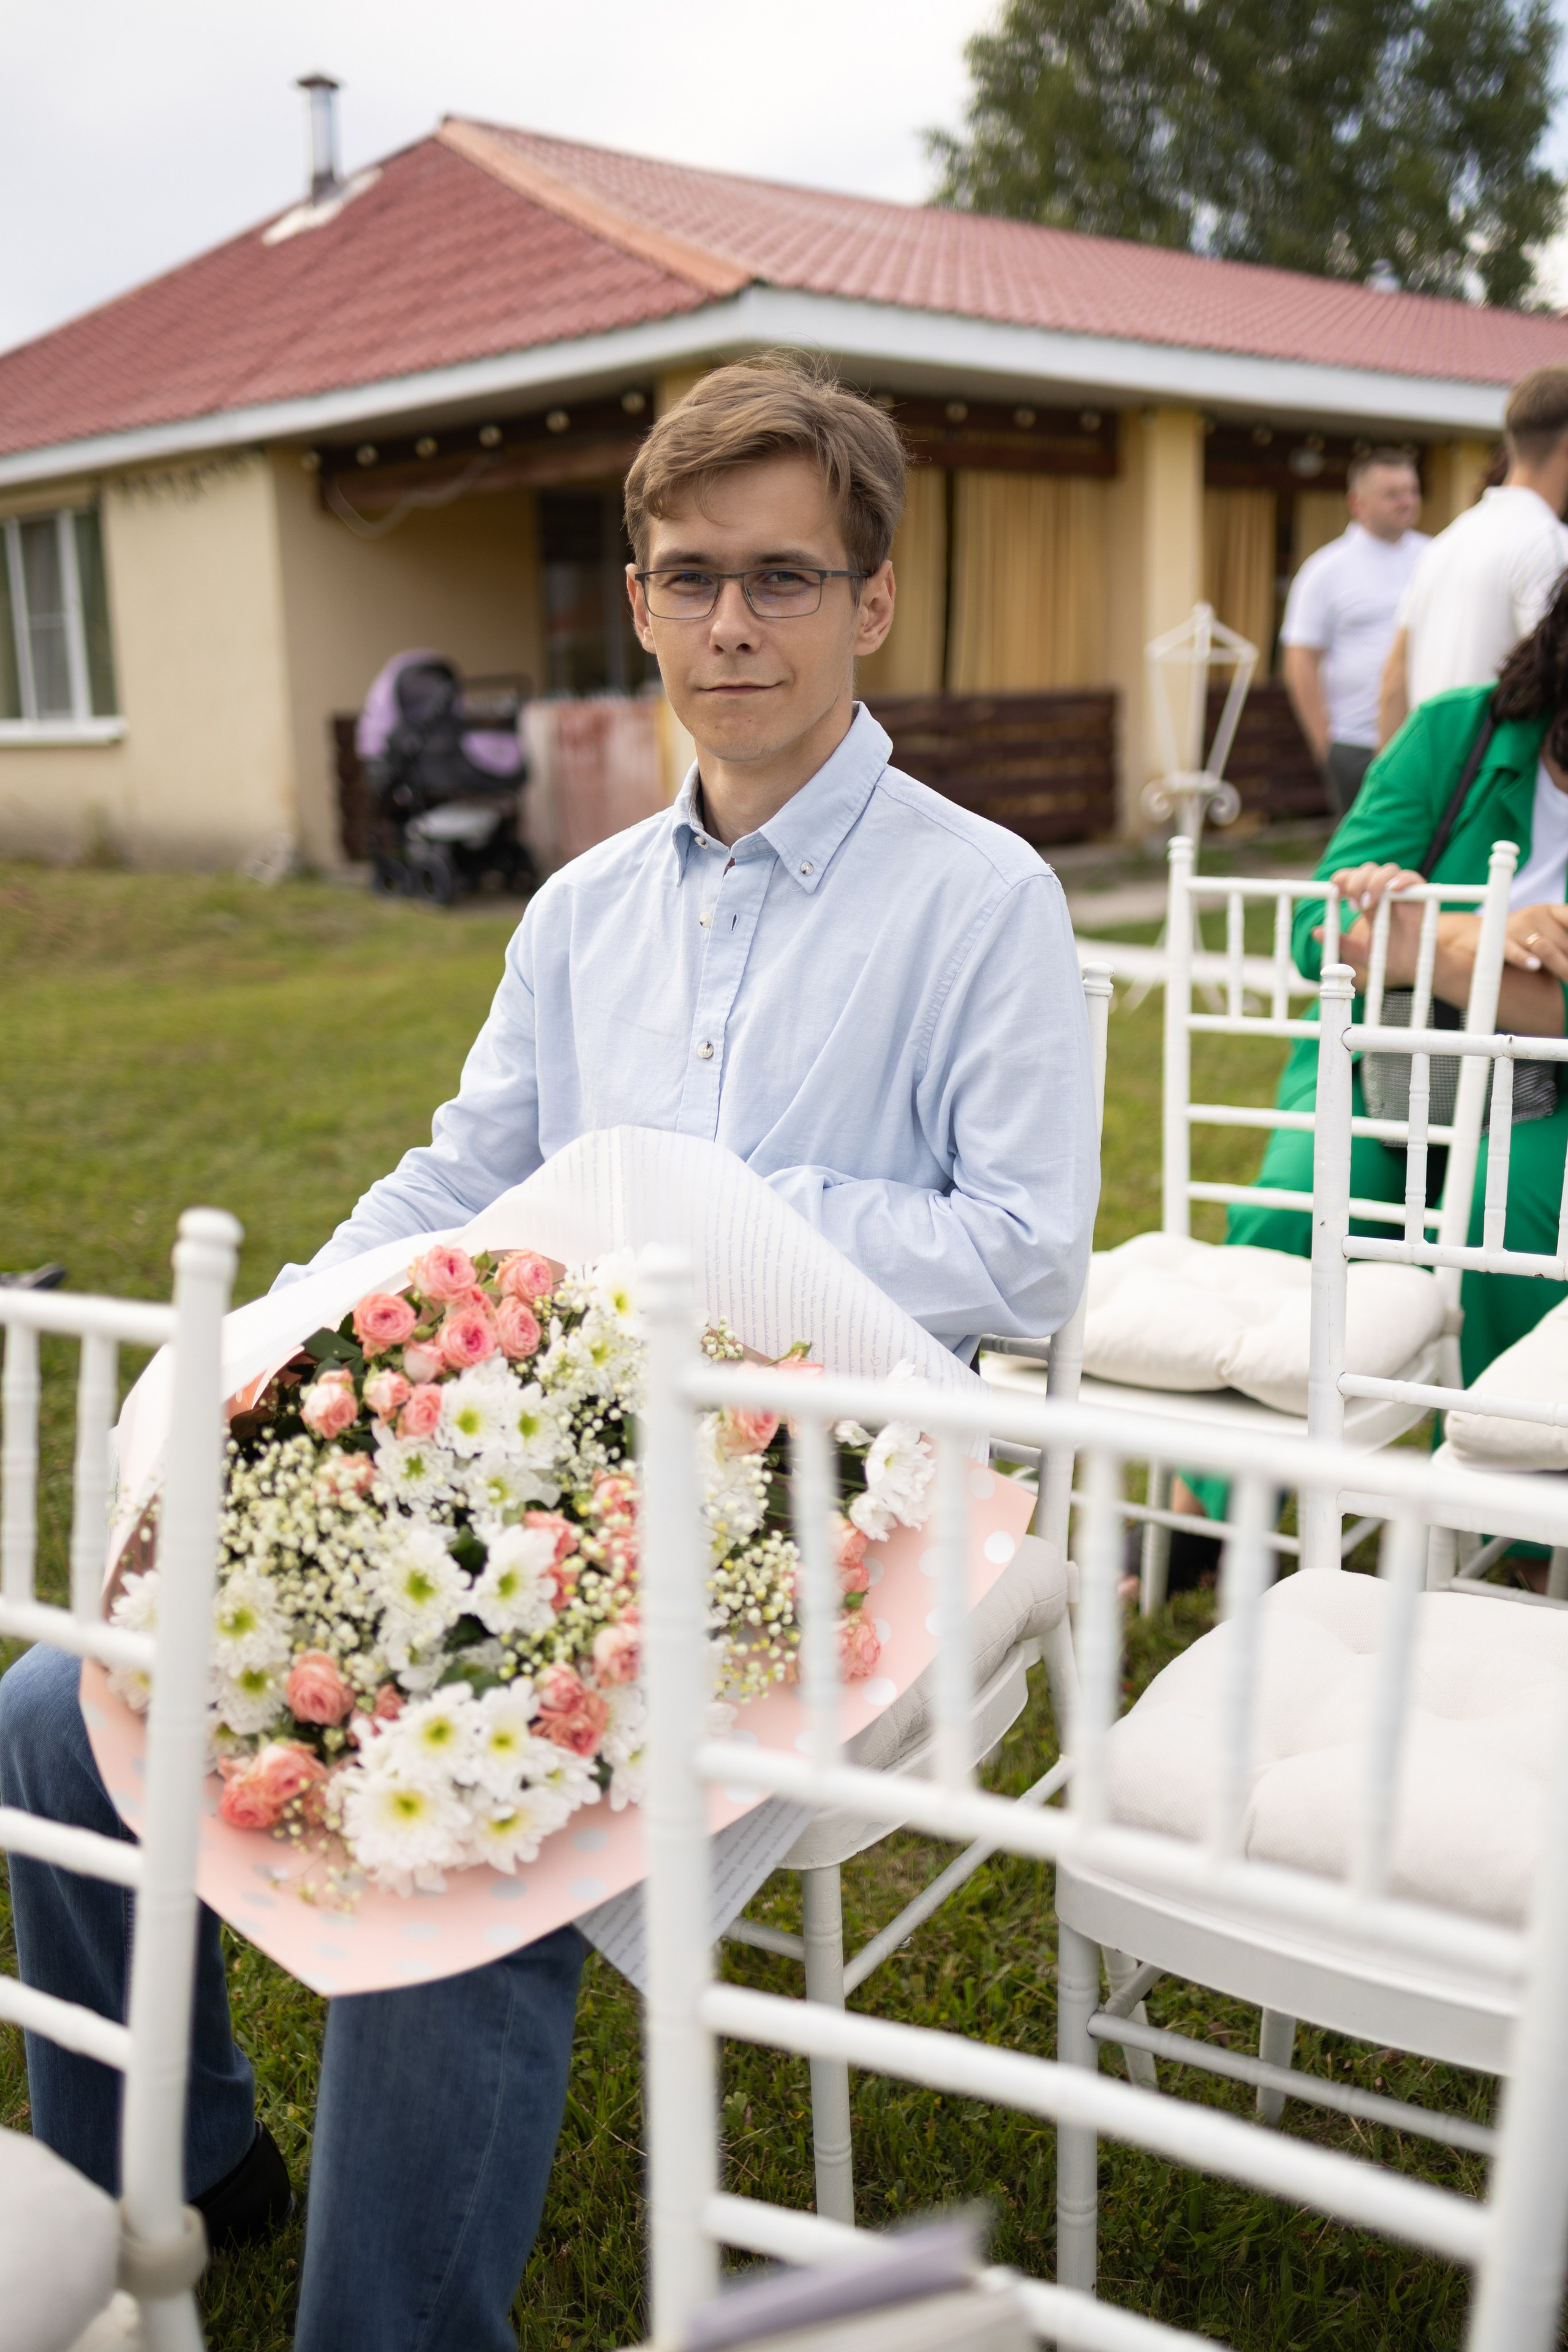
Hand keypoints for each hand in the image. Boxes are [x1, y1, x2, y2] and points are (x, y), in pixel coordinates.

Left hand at [1311, 863, 1427, 984]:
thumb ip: (1341, 941)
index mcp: (1368, 902)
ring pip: (1386, 870)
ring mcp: (1402, 893)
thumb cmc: (1389, 959)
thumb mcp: (1360, 952)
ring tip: (1368, 903)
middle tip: (1353, 905)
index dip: (1342, 880)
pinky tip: (1393, 890)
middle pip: (1366, 871)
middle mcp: (1384, 894)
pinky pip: (1412, 877)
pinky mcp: (1421, 895)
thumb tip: (1315, 931)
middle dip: (1355, 883)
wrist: (1414, 970)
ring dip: (1374, 882)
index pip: (1352, 878)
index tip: (1334, 894)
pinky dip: (1402, 879)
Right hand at [1503, 903, 1567, 980]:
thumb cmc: (1520, 938)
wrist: (1476, 935)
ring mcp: (1517, 926)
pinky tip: (1535, 966)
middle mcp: (1535, 914)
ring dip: (1561, 966)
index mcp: (1551, 910)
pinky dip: (1524, 958)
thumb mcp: (1545, 931)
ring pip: (1544, 948)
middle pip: (1564, 942)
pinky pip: (1514, 951)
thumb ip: (1563, 940)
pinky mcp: (1498, 940)